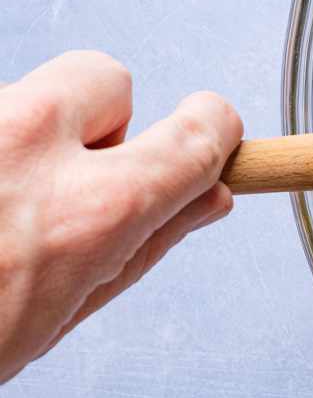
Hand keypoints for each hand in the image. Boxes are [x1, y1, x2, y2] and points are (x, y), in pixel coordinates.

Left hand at [0, 51, 241, 383]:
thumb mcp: (57, 319)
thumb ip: (143, 248)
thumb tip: (207, 198)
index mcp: (90, 209)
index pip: (198, 130)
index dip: (209, 132)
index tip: (208, 136)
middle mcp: (28, 146)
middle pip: (107, 77)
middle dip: (99, 121)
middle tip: (64, 180)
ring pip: (22, 95)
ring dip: (15, 138)